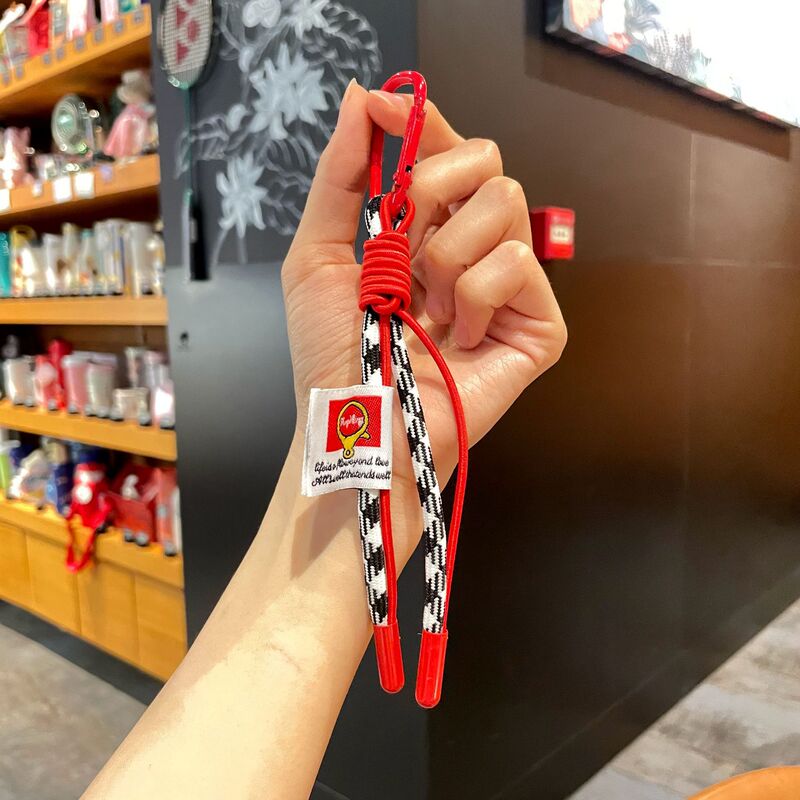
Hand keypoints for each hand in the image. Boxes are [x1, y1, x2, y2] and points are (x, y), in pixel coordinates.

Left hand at [282, 80, 565, 559]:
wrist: (357, 425)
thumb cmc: (332, 352)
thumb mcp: (316, 257)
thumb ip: (339, 177)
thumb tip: (365, 97)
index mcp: (426, 232)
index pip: (448, 154)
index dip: (427, 124)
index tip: (389, 110)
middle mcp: (473, 250)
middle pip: (489, 163)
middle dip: (434, 187)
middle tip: (402, 247)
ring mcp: (510, 288)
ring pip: (505, 204)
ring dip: (445, 256)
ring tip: (425, 310)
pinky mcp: (539, 325)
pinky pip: (517, 266)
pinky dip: (472, 298)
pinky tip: (457, 338)